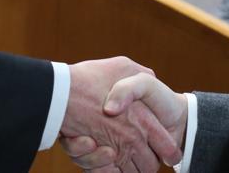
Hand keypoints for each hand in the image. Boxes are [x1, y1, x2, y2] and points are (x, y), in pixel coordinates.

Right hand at [60, 57, 180, 171]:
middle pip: (149, 167)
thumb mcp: (122, 66)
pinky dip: (105, 170)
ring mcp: (111, 151)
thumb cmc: (89, 79)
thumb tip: (151, 75)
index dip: (170, 152)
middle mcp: (130, 139)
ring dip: (125, 169)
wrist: (57, 93)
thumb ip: (141, 74)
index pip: (167, 147)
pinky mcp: (94, 159)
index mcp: (143, 119)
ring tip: (119, 155)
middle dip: (148, 164)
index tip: (171, 154)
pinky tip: (105, 158)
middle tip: (144, 157)